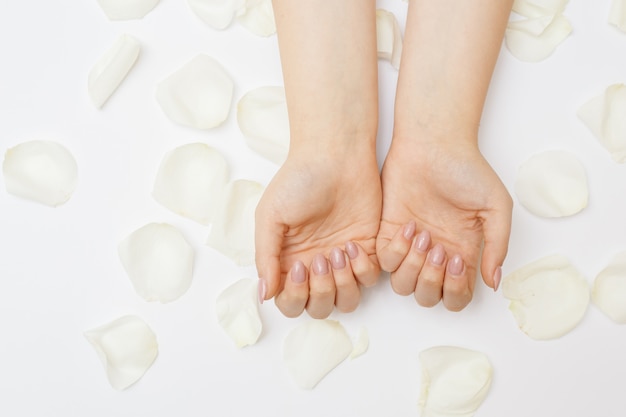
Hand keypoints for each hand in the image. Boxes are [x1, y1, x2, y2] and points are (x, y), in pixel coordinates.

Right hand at [255, 145, 380, 317]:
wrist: (335, 156)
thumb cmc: (298, 180)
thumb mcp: (269, 216)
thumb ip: (265, 256)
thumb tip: (263, 293)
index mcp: (288, 262)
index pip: (289, 302)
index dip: (294, 296)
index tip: (298, 269)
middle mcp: (315, 266)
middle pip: (318, 307)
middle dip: (321, 292)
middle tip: (322, 259)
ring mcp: (342, 261)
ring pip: (346, 300)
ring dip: (342, 284)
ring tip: (339, 251)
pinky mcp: (368, 250)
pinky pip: (369, 280)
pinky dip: (362, 270)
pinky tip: (353, 244)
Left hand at [376, 137, 512, 310]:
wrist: (434, 145)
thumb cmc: (467, 171)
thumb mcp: (495, 207)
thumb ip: (497, 245)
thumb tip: (493, 283)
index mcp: (461, 253)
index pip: (456, 296)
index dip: (455, 291)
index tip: (457, 262)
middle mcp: (434, 255)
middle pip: (427, 296)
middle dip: (432, 281)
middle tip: (439, 249)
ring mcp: (409, 246)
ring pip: (402, 285)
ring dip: (413, 268)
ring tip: (423, 237)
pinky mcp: (387, 232)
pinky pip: (384, 261)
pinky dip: (396, 250)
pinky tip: (408, 225)